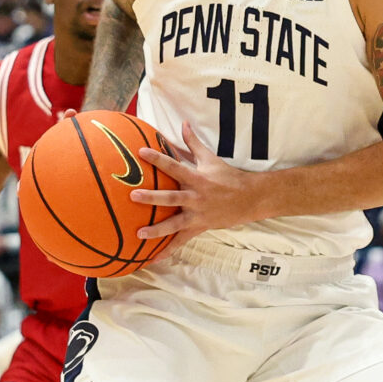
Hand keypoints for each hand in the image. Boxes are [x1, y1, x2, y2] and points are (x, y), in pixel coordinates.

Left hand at [133, 125, 263, 239]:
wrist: (249, 199)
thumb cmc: (228, 177)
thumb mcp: (210, 159)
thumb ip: (193, 143)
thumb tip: (183, 123)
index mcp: (197, 178)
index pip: (174, 166)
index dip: (158, 159)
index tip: (141, 152)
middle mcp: (196, 197)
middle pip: (171, 198)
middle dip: (152, 197)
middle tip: (133, 195)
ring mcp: (197, 215)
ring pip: (175, 224)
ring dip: (157, 229)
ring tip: (139, 233)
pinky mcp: (199, 227)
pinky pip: (181, 241)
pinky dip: (167, 250)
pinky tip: (152, 258)